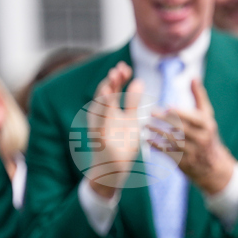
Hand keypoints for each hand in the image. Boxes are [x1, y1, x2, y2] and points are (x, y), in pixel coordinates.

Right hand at [86, 61, 144, 198]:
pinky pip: (100, 122)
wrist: (114, 169)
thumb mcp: (131, 119)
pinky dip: (102, 110)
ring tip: (112, 78)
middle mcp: (101, 116)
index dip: (118, 78)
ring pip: (100, 106)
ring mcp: (99, 126)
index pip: (112, 90)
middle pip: (105, 94)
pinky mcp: (99, 138)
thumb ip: (133, 102)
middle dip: (112, 81)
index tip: (126, 68)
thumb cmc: (121, 144)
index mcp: (109, 111)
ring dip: (106, 91)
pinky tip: (106, 98)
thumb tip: (139, 81)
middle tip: (121, 69)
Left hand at [147, 78, 235, 193]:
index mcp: (207, 125)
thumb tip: (193, 77)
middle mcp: (202, 139)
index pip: (193, 118)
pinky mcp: (184, 163)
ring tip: (145, 126)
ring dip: (158, 133)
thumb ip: (199, 97)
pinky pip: (168, 153)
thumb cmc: (207, 134)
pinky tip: (147, 140)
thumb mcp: (207, 116)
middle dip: (165, 121)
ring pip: (173, 141)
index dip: (179, 113)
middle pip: (181, 128)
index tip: (166, 106)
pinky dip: (157, 146)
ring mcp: (193, 152)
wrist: (213, 166)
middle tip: (150, 113)